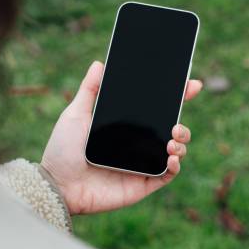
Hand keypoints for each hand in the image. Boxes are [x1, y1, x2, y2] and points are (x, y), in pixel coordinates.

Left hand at [41, 61, 201, 214]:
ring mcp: (143, 164)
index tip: (190, 85)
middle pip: (172, 130)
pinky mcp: (143, 184)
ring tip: (172, 139)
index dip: (176, 97)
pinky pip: (168, 175)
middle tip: (176, 121)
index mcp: (126, 127)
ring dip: (181, 143)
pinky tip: (170, 157)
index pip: (156, 110)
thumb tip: (99, 63)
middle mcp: (138, 144)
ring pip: (175, 151)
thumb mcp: (76, 115)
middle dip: (183, 124)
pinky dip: (175, 166)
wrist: (58, 185)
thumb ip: (90, 90)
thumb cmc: (63, 151)